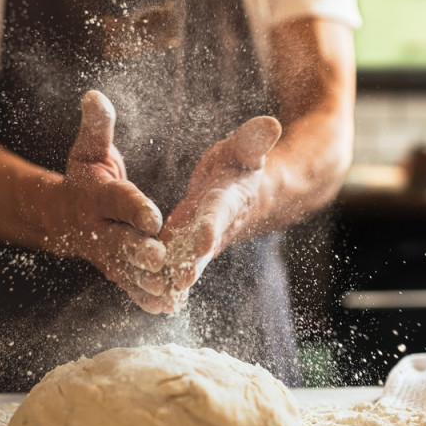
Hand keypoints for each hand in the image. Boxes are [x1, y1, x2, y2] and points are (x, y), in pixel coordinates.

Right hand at [49, 90, 172, 312]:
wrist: (63, 216)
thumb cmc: (85, 177)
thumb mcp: (89, 150)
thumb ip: (97, 127)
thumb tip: (94, 95)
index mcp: (97, 196)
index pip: (117, 201)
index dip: (134, 207)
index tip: (153, 215)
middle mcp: (99, 228)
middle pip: (120, 241)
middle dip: (139, 251)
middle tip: (161, 258)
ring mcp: (105, 254)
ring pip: (126, 270)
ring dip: (146, 281)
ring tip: (169, 289)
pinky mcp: (113, 270)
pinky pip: (128, 285)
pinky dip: (144, 297)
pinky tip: (165, 307)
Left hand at [161, 116, 281, 299]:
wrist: (245, 193)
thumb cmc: (240, 165)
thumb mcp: (245, 149)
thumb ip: (254, 140)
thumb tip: (271, 123)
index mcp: (228, 199)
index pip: (219, 213)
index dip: (212, 225)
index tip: (203, 238)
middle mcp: (215, 226)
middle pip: (203, 247)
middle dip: (193, 264)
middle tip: (180, 281)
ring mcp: (200, 240)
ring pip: (188, 262)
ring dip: (175, 280)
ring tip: (161, 298)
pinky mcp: (186, 247)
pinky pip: (177, 266)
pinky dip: (168, 283)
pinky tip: (154, 302)